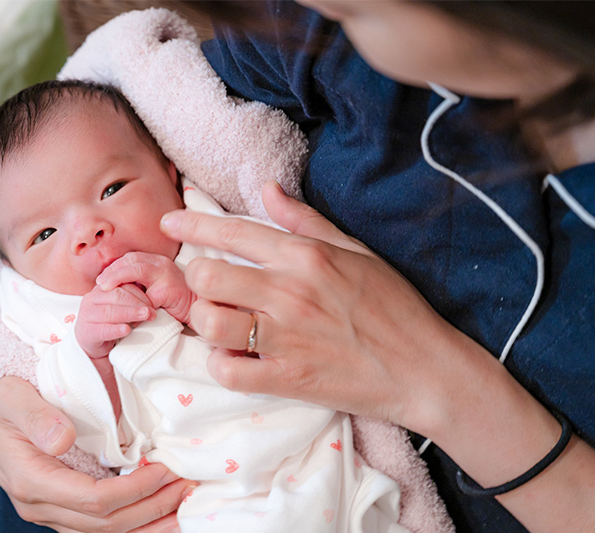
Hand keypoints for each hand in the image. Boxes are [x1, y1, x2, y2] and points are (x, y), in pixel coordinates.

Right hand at [0, 377, 194, 531]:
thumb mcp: (12, 397)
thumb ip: (38, 417)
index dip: (135, 490)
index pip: (94, 501)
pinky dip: (132, 521)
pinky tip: (157, 511)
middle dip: (151, 508)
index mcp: (30, 480)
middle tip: (188, 486)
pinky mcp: (58, 505)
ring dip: (146, 523)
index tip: (167, 470)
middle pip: (104, 525)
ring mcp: (48, 509)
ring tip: (183, 507)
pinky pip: (97, 525)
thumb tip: (65, 439)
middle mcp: (38, 505)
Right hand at [76, 283, 155, 358]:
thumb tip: (154, 296)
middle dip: (137, 302)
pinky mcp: (87, 332)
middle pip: (117, 295)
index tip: (154, 300)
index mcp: (101, 289)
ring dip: (130, 313)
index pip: (122, 285)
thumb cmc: (110, 322)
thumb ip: (130, 299)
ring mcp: (87, 315)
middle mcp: (92, 299)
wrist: (90, 343)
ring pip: (110, 311)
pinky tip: (127, 330)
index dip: (139, 292)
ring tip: (145, 316)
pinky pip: (102, 330)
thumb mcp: (120, 307)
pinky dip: (116, 329)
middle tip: (152, 311)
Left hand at [97, 252, 195, 323]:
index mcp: (156, 262)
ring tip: (105, 288)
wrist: (198, 312)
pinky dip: (134, 299)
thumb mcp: (152, 289)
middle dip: (112, 270)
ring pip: (137, 269)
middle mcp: (162, 263)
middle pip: (131, 259)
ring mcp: (167, 274)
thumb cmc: (173, 303)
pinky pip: (147, 293)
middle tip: (100, 283)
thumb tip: (111, 288)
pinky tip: (124, 305)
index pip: (130, 258)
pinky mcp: (170, 289)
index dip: (113, 267)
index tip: (101, 280)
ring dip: (117, 277)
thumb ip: (137, 284)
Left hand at [160, 180, 456, 429]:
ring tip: (222, 321)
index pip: (232, 231)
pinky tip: (236, 357)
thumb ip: (304, 220)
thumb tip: (266, 188)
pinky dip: (221, 363)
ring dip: (206, 320)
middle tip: (209, 288)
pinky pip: (226, 370)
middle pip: (207, 276)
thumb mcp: (355, 250)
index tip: (169, 226)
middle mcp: (289, 291)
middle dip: (198, 279)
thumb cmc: (393, 305)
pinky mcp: (287, 379)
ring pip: (209, 321)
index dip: (192, 226)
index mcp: (306, 255)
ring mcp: (286, 338)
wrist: (424, 368)